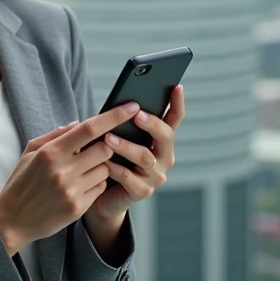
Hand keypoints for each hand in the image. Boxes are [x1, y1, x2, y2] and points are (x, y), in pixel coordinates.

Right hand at [0, 102, 142, 254]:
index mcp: (51, 151)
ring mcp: (71, 190)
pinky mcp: (77, 208)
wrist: (12, 219)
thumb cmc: (22, 181)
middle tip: (92, 152)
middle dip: (104, 148)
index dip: (114, 116)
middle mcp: (63, 170)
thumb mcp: (31, 151)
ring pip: (105, 170)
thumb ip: (56, 135)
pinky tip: (79, 187)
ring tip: (80, 173)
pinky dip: (95, 184)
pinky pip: (100, 188)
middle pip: (105, 149)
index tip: (132, 106)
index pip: (90, 128)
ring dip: (99, 168)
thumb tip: (80, 123)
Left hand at [88, 84, 185, 219]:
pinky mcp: (142, 191)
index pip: (174, 119)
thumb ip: (125, 124)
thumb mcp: (119, 136)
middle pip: (165, 136)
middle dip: (152, 124)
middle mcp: (164, 157)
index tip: (177, 86)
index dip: (177, 103)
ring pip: (145, 157)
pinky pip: (128, 177)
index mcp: (162, 140)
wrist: (103, 194)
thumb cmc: (111, 158)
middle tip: (137, 114)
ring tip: (108, 138)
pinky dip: (114, 167)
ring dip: (126, 146)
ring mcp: (155, 175)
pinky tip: (102, 161)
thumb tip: (121, 103)